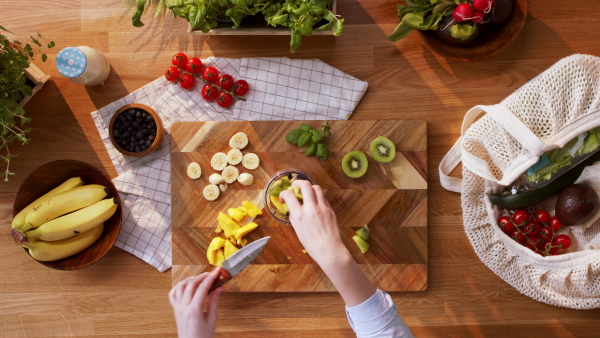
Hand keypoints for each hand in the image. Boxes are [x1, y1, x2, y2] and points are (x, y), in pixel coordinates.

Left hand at [168, 268, 222, 337]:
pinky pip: (173, 293)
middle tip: (211, 274)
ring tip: (201, 279)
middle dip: (202, 276)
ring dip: (191, 279)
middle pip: (191, 284)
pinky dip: (180, 286)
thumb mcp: (212, 320)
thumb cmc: (202, 336)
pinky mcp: (174, 309)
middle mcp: (183, 307)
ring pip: (181, 286)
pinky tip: (187, 285)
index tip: (217, 271)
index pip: (202, 288)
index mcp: (194, 311)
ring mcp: (177, 308)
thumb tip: (219, 288)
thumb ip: (214, 302)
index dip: (211, 278)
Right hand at [280, 180, 375, 306]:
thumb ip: (294, 217)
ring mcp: (322, 208)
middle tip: (295, 187)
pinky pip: (323, 198)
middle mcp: (311, 208)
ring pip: (316, 188)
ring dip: (309, 188)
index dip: (284, 193)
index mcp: (300, 215)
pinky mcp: (330, 209)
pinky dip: (317, 197)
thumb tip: (292, 208)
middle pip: (305, 185)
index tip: (284, 198)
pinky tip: (315, 204)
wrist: (329, 250)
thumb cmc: (311, 244)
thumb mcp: (298, 231)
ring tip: (306, 193)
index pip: (289, 195)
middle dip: (298, 183)